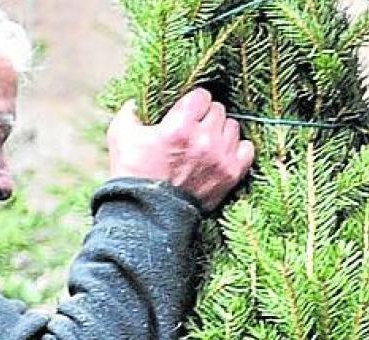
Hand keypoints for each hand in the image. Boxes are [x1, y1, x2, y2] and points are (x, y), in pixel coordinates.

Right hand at [106, 89, 254, 210]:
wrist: (148, 215)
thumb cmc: (133, 175)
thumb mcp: (120, 136)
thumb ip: (128, 112)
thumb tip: (136, 102)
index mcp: (180, 126)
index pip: (202, 96)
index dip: (193, 101)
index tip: (187, 111)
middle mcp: (204, 140)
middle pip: (218, 110)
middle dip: (206, 117)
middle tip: (194, 129)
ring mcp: (220, 158)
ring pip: (233, 128)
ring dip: (221, 132)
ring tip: (206, 142)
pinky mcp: (231, 175)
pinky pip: (247, 149)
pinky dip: (238, 149)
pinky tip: (223, 152)